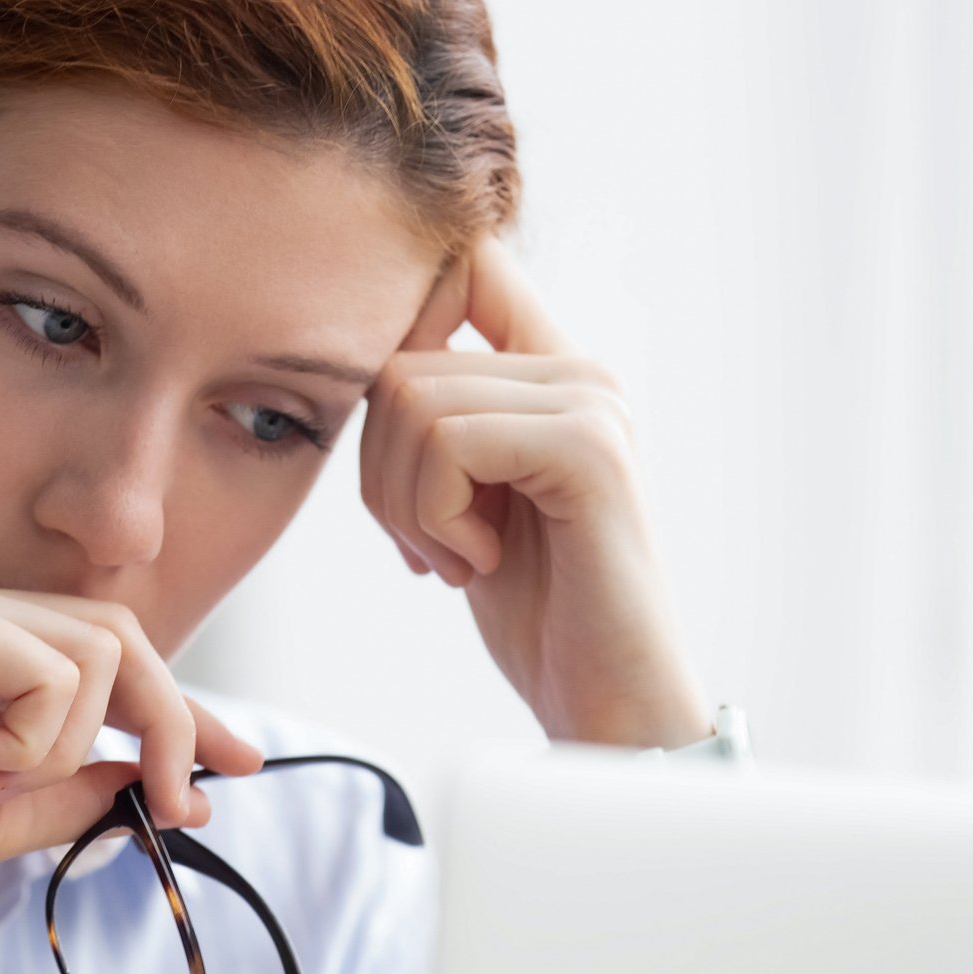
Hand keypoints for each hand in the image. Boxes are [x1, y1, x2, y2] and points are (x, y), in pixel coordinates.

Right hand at [0, 570, 265, 941]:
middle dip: (169, 719)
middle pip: (119, 635)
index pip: (104, 651)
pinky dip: (30, 738)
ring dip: (69, 744)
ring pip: (98, 652)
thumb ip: (74, 789)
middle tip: (179, 800)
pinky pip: (52, 672)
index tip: (237, 765)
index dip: (179, 708)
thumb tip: (166, 781)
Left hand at [358, 231, 711, 748]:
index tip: (399, 446)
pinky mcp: (588, 449)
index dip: (400, 326)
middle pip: (399, 359)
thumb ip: (435, 426)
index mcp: (549, 375)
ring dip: (405, 503)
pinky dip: (435, 517)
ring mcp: (588, 404)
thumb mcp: (466, 502)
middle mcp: (577, 372)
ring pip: (410, 399)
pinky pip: (448, 441)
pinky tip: (478, 564)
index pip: (466, 266)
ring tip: (461, 558)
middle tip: (430, 546)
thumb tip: (366, 365)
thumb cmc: (535, 614)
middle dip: (379, 471)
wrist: (606, 707)